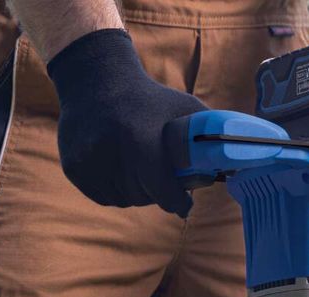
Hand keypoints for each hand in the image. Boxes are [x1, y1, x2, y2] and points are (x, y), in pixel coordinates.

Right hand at [47, 29, 205, 216]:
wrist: (96, 79)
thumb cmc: (149, 99)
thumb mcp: (182, 109)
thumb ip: (207, 137)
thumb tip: (235, 165)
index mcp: (139, 139)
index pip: (163, 191)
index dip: (177, 202)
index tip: (184, 205)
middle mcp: (110, 152)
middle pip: (143, 198)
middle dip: (155, 191)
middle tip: (159, 177)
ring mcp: (89, 161)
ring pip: (122, 201)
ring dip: (134, 192)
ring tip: (136, 167)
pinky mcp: (74, 167)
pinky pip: (102, 197)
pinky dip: (113, 190)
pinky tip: (117, 167)